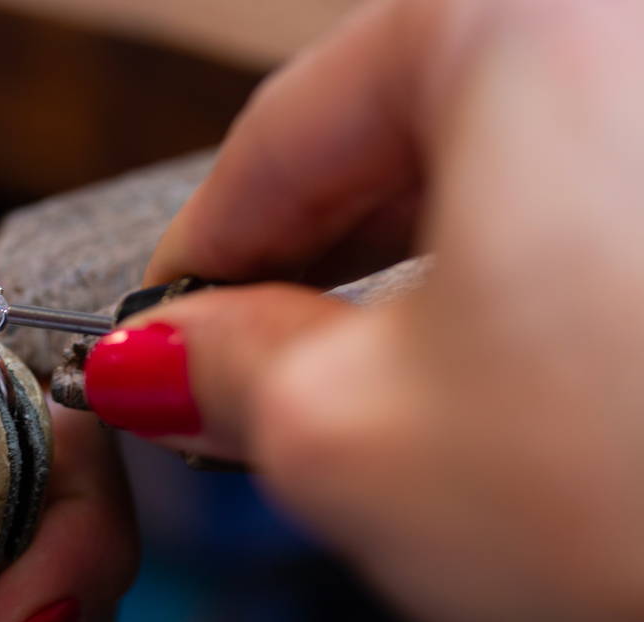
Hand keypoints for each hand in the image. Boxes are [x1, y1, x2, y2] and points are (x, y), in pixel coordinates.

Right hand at [83, 1, 643, 621]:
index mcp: (522, 12)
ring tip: (374, 359)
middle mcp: (631, 14)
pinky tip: (511, 334)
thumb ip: (227, 371)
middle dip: (309, 260)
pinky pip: (603, 177)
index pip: (281, 132)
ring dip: (418, 260)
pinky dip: (531, 256)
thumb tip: (161, 353)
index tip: (166, 318)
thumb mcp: (363, 441)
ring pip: (504, 155)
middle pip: (395, 132)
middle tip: (253, 360)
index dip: (200, 244)